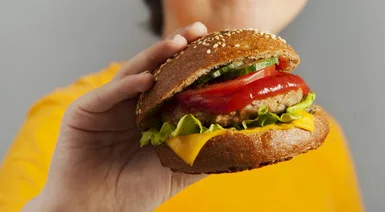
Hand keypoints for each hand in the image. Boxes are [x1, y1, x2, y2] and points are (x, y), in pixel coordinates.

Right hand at [22, 22, 208, 211]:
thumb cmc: (137, 193)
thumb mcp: (180, 168)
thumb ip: (204, 149)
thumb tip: (242, 136)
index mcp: (153, 114)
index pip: (176, 81)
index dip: (194, 64)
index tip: (217, 47)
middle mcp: (131, 104)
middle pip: (156, 69)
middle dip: (177, 48)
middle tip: (198, 31)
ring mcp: (107, 106)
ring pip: (133, 74)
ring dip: (154, 57)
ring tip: (177, 44)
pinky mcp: (83, 112)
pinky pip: (106, 94)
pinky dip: (126, 84)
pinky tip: (147, 78)